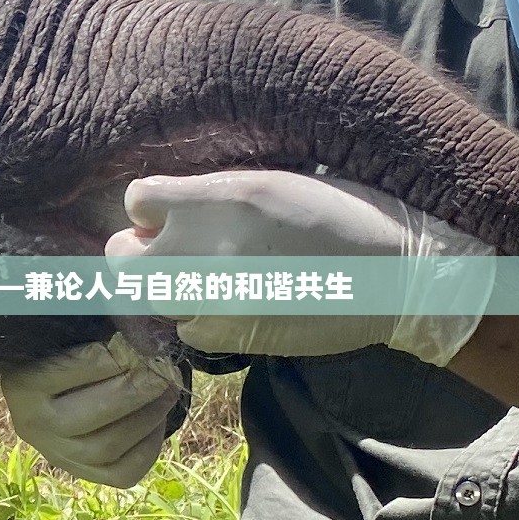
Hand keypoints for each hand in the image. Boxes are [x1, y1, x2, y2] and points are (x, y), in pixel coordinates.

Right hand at [1, 333, 184, 486]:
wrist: (50, 394)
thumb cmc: (65, 352)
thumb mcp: (70, 334)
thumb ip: (98, 326)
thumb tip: (140, 320)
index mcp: (22, 385)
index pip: (74, 369)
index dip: (114, 354)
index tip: (137, 342)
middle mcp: (33, 426)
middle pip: (94, 415)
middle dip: (137, 390)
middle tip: (163, 370)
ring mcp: (59, 455)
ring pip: (110, 446)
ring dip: (149, 416)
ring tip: (168, 389)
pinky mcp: (85, 475)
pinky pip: (124, 472)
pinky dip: (149, 447)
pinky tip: (157, 419)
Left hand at [113, 170, 490, 365]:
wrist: (396, 278)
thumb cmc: (346, 215)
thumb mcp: (275, 182)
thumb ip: (215, 195)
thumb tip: (170, 210)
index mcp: (222, 198)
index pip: (137, 200)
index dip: (151, 206)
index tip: (171, 210)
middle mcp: (205, 249)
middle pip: (122, 258)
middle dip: (138, 252)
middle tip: (169, 249)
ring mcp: (212, 299)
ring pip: (150, 297)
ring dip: (167, 287)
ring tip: (210, 276)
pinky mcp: (227, 337)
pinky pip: (186, 328)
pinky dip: (200, 317)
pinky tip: (235, 304)